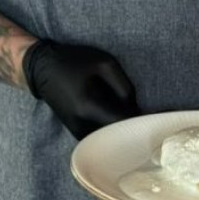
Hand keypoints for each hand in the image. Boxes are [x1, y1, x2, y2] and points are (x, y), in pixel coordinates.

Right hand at [22, 39, 139, 139]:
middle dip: (135, 126)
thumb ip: (125, 87)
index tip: (157, 117)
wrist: (42, 70)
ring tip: (137, 116)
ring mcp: (78, 132)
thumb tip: (138, 109)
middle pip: (119, 134)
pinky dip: (113, 129)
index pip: (124, 123)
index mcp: (89, 107)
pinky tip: (121, 117)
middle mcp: (82, 125)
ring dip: (124, 129)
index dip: (142, 121)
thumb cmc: (74, 62)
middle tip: (150, 118)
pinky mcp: (77, 132)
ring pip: (110, 137)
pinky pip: (102, 135)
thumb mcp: (104, 64)